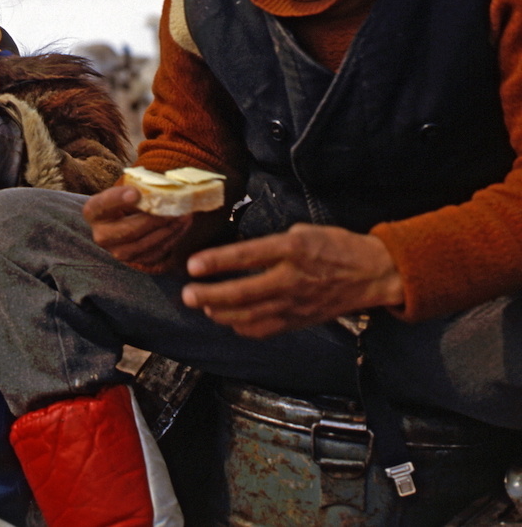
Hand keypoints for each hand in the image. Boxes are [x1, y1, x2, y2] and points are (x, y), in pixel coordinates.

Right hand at [83, 185, 196, 271]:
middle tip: (172, 209)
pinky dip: (172, 238)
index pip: (103, 205)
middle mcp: (101, 235)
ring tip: (183, 215)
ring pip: (144, 243)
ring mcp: (117, 252)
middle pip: (128, 230)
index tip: (135, 192)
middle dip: (153, 220)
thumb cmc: (128, 200)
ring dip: (167, 230)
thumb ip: (138, 189)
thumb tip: (160, 189)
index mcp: (93, 212)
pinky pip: (156, 252)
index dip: (118, 199)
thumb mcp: (128, 191)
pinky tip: (182, 225)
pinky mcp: (135, 261)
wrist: (127, 221)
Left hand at [181, 223, 404, 337]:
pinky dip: (243, 327)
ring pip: (251, 315)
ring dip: (222, 313)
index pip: (247, 256)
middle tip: (187, 295)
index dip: (217, 262)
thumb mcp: (302, 232)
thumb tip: (237, 255)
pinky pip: (266, 329)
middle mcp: (292, 279)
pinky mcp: (300, 320)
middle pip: (243, 292)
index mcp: (292, 250)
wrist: (373, 273)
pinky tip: (229, 320)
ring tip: (203, 305)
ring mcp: (296, 304)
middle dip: (210, 295)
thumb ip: (270, 245)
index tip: (192, 265)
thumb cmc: (335, 246)